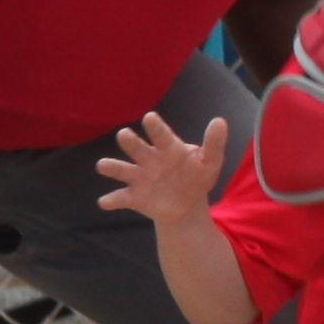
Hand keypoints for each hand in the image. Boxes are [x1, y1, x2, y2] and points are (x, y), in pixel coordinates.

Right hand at [97, 106, 233, 227]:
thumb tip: (220, 121)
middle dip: (130, 141)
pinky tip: (105, 202)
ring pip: (121, 169)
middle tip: (124, 135)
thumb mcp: (209, 162)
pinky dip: (112, 200)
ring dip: (111, 166)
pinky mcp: (133, 196)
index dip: (155, 126)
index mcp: (167, 147)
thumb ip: (214, 144)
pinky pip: (120, 197)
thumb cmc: (196, 177)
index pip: (161, 134)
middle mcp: (148, 158)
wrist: (187, 206)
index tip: (150, 118)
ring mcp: (139, 177)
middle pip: (136, 147)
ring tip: (103, 166)